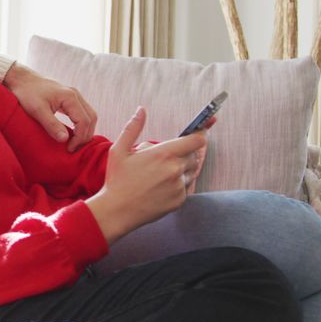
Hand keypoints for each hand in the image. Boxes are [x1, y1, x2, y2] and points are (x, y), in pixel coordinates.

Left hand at [4, 63, 96, 151]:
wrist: (21, 79)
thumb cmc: (27, 93)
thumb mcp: (37, 110)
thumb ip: (51, 124)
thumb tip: (65, 140)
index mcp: (70, 97)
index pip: (84, 121)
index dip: (79, 138)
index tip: (69, 149)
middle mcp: (75, 95)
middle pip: (91, 118)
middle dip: (85, 136)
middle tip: (73, 149)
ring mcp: (74, 96)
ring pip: (89, 115)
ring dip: (85, 131)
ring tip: (74, 144)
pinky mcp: (69, 99)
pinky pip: (82, 113)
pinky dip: (81, 125)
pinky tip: (72, 134)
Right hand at [85, 107, 205, 244]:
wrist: (117, 211)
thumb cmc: (117, 179)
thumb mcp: (119, 150)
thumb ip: (132, 128)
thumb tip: (141, 110)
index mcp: (163, 154)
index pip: (196, 140)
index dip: (202, 133)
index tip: (203, 129)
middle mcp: (175, 170)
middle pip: (194, 155)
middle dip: (184, 153)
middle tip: (163, 158)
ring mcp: (179, 186)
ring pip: (191, 172)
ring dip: (182, 169)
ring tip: (159, 174)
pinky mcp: (179, 201)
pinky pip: (185, 187)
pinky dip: (177, 185)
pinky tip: (158, 187)